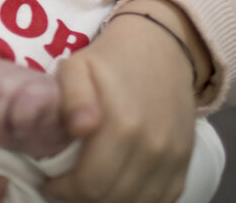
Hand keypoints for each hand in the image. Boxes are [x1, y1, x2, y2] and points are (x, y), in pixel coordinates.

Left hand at [39, 10, 196, 202]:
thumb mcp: (77, 67)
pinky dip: (138, 199)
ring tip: (91, 184)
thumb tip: (80, 129)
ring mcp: (173, 157)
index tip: (49, 182)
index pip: (89, 184)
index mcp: (122, 126)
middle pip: (111, 199)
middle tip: (66, 185)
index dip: (63, 190)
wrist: (160, 47)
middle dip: (81, 198)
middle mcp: (153, 148)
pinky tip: (119, 187)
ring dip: (109, 201)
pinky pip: (164, 199)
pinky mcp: (186, 160)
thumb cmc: (110, 60)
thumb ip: (72, 98)